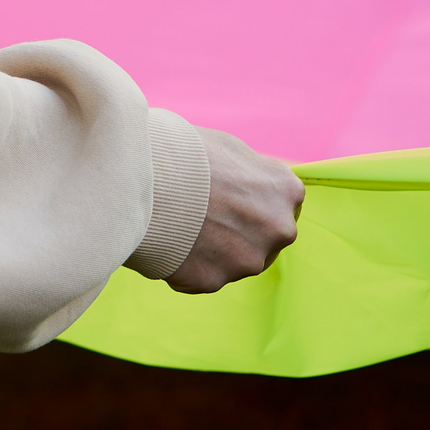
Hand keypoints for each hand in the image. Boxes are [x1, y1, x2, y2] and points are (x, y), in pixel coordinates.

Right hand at [165, 128, 302, 294]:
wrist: (143, 173)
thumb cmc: (184, 151)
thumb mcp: (229, 148)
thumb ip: (251, 173)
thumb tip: (251, 185)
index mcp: (286, 190)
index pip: (280, 203)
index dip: (250, 199)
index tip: (227, 196)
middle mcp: (278, 229)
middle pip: (261, 237)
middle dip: (237, 230)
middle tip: (201, 213)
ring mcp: (247, 259)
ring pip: (232, 260)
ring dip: (209, 248)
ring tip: (175, 222)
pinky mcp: (213, 281)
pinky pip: (200, 275)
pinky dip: (183, 262)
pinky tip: (165, 239)